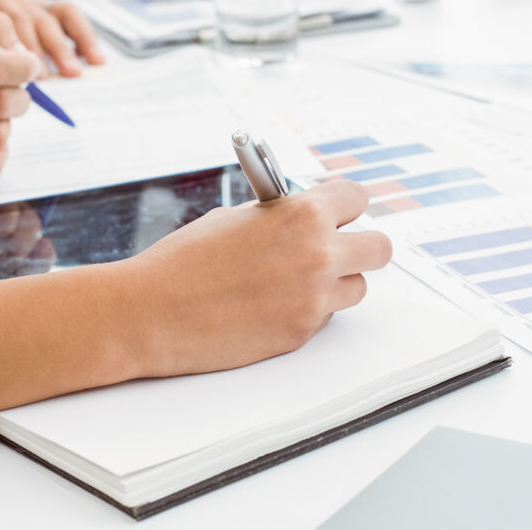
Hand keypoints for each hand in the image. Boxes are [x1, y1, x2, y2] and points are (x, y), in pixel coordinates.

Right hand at [123, 180, 391, 376]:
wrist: (152, 312)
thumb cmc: (184, 261)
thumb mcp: (237, 218)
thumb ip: (282, 217)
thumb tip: (305, 220)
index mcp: (303, 215)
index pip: (358, 198)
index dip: (345, 203)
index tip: (340, 209)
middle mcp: (319, 255)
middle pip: (379, 248)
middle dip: (360, 245)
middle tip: (339, 246)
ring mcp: (313, 299)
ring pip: (357, 287)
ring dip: (336, 281)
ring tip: (297, 278)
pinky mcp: (301, 333)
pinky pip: (324, 316)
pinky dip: (307, 309)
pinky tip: (271, 303)